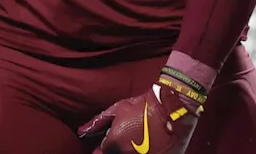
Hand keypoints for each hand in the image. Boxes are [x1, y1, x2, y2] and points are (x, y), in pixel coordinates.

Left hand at [79, 83, 200, 153]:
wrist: (172, 108)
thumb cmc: (144, 107)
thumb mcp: (118, 110)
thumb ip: (98, 122)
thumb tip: (82, 131)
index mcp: (114, 145)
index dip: (101, 150)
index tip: (102, 148)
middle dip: (114, 151)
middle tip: (125, 142)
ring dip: (130, 152)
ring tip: (138, 144)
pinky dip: (144, 153)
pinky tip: (147, 148)